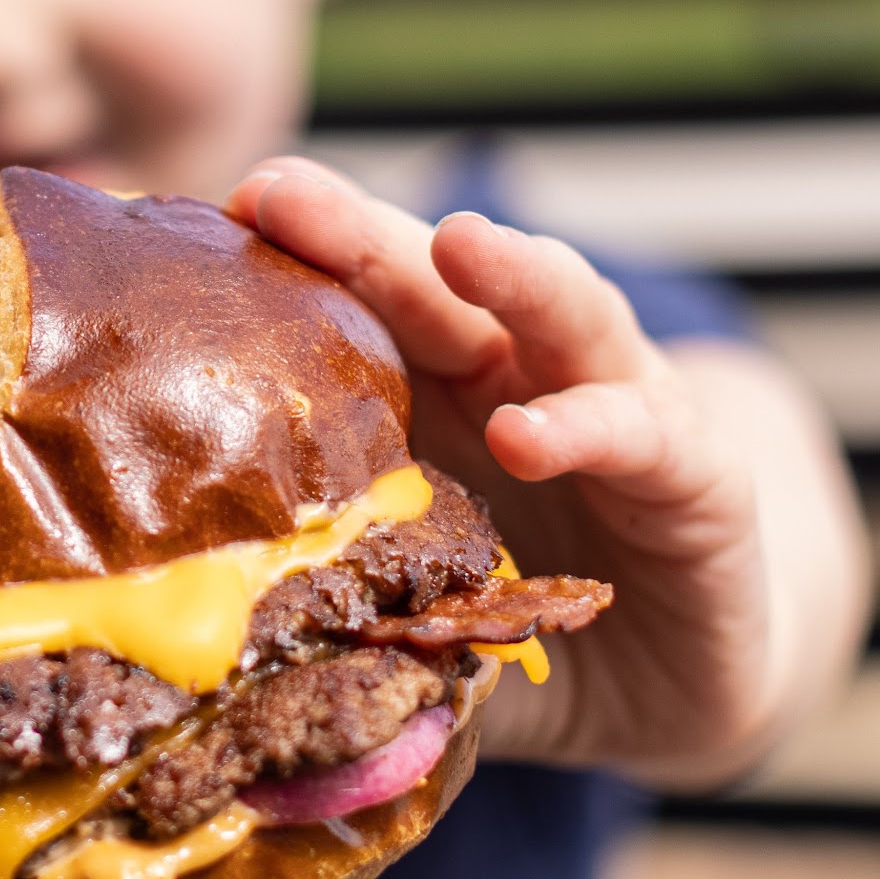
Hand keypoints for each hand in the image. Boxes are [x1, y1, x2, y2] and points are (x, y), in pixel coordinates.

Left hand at [225, 158, 867, 788]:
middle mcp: (522, 373)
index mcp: (433, 386)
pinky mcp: (701, 480)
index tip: (224, 207)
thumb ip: (322, 605)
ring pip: (568, 316)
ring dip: (514, 275)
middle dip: (364, 232)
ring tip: (458, 246)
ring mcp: (620, 409)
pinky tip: (528, 431)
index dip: (298, 253)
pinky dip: (591, 425)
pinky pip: (646, 438)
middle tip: (287, 195)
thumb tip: (178, 661)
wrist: (668, 684)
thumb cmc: (504, 620)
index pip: (361, 301)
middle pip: (439, 284)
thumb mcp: (400, 600)